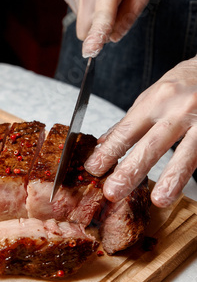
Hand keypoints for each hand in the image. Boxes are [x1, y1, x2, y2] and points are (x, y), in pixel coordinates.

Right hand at [63, 0, 151, 56]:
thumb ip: (129, 16)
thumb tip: (113, 38)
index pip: (102, 17)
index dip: (96, 37)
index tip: (90, 52)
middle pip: (86, 30)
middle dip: (97, 31)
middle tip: (112, 13)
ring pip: (81, 23)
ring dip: (93, 18)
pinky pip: (77, 13)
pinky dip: (87, 9)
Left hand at [84, 57, 196, 206]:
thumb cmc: (187, 82)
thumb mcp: (155, 94)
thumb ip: (132, 121)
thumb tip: (104, 142)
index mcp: (158, 99)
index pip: (128, 130)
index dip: (109, 151)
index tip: (94, 168)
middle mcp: (180, 109)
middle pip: (152, 145)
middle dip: (131, 171)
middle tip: (113, 191)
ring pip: (187, 153)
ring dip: (172, 178)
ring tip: (160, 199)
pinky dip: (192, 174)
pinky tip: (183, 188)